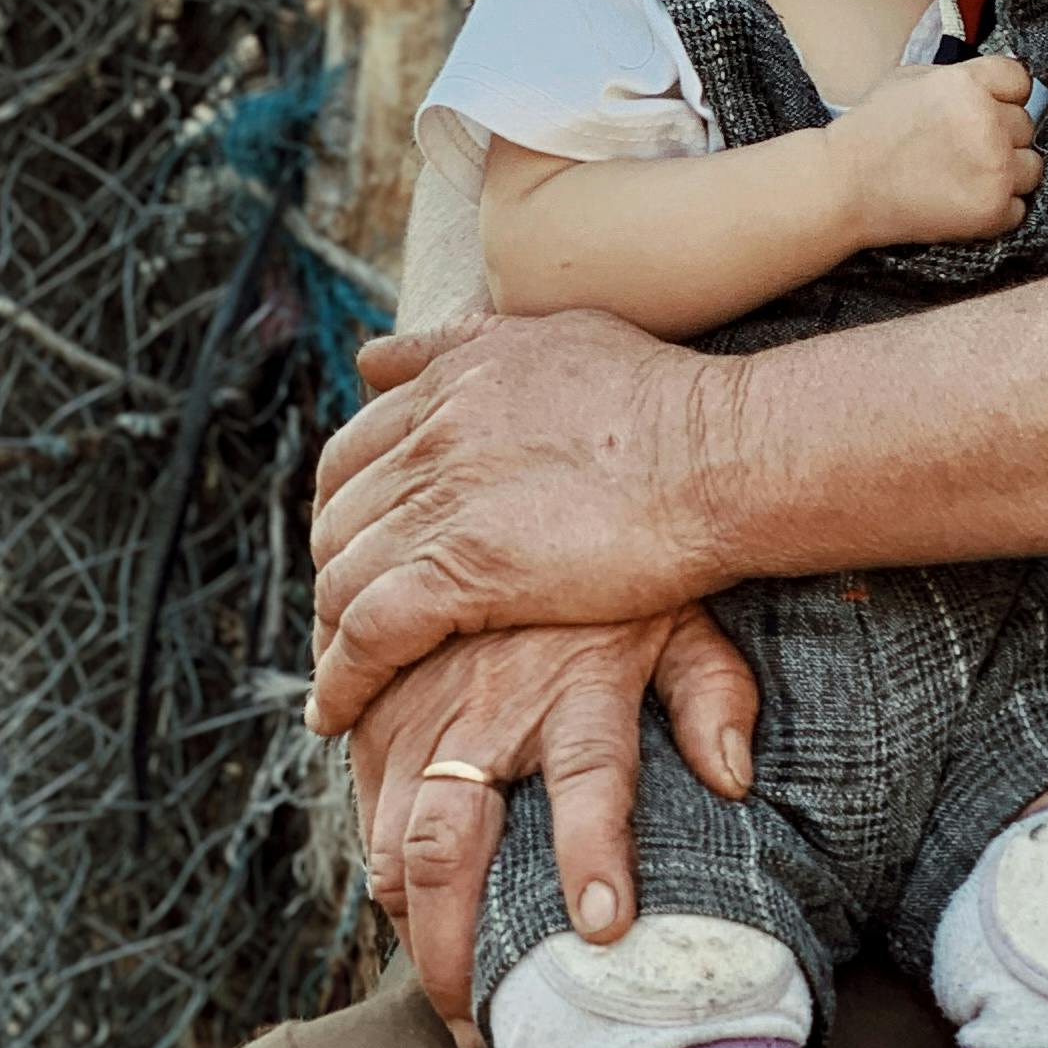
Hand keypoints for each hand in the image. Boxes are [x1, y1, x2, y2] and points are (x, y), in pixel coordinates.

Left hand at [310, 308, 741, 740]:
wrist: (717, 452)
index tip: (357, 548)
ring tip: (341, 675)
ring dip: (330, 635)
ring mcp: (441, 503)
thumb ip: (463, 342)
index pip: (352, 454)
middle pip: (337, 521)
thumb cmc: (662, 399)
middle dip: (334, 574)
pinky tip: (337, 712)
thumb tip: (377, 356)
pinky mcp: (460, 570)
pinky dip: (342, 680)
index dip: (343, 510)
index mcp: (450, 382)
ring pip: (341, 580)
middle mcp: (431, 436)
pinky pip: (368, 636)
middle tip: (348, 621)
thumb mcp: (556, 336)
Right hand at [349, 610, 760, 1038]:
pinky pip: (368, 816)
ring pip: (396, 848)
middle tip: (486, 1029)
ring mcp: (425, 714)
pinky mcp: (381, 715)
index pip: (589, 778)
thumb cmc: (609, 585)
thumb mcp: (679, 616)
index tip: (602, 930)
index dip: (595, 853)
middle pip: (453, 847)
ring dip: (417, 936)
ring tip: (457, 1007)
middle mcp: (492, 707)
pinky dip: (385, 883)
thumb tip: (735, 776)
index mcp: (579, 686)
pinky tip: (414, 930)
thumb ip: (713, 691)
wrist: (500, 506)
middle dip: (459, 952)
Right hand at [832, 51, 1041, 246]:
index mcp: (968, 83)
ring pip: (1032, 167)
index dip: (1004, 96)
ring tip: (967, 177)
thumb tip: (996, 85)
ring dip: (1007, 173)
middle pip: (1026, 126)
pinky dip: (997, 209)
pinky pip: (1019, 208)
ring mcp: (994, 167)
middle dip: (1001, 137)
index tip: (990, 109)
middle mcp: (988, 122)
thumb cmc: (870, 132)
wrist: (844, 186)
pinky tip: (964, 201)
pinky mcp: (991, 209)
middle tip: (964, 149)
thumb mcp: (911, 79)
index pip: (1020, 82)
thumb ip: (962, 78)